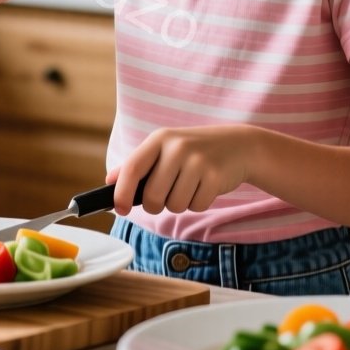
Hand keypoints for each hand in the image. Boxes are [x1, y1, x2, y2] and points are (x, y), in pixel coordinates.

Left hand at [107, 126, 264, 215]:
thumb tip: (110, 181)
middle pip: (153, 197)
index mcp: (159, 139)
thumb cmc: (194, 151)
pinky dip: (198, 203)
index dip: (122, 192)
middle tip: (166, 196)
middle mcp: (177, 147)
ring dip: (180, 204)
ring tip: (189, 186)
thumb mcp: (165, 149)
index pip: (132, 168)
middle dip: (156, 206)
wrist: (238, 145)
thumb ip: (138, 165)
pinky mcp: (215, 177)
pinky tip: (205, 186)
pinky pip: (196, 206)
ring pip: (174, 205)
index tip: (120, 209)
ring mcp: (198, 161)